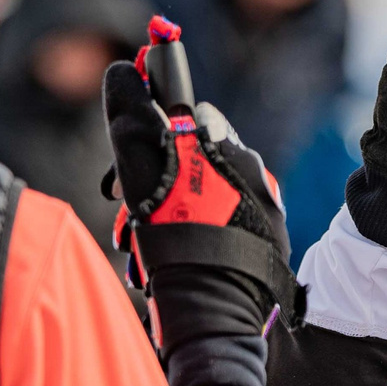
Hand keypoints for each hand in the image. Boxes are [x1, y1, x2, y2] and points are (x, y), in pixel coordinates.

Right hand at [103, 62, 296, 362]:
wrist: (216, 314)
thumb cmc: (180, 241)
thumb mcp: (145, 174)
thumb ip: (133, 119)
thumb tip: (125, 71)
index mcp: (233, 154)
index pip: (189, 117)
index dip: (151, 132)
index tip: (124, 169)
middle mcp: (255, 177)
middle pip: (191, 162)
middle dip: (150, 185)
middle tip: (124, 213)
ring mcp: (263, 212)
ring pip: (198, 200)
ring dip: (161, 218)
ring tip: (138, 249)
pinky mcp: (263, 246)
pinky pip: (216, 230)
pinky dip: (184, 240)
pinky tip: (163, 265)